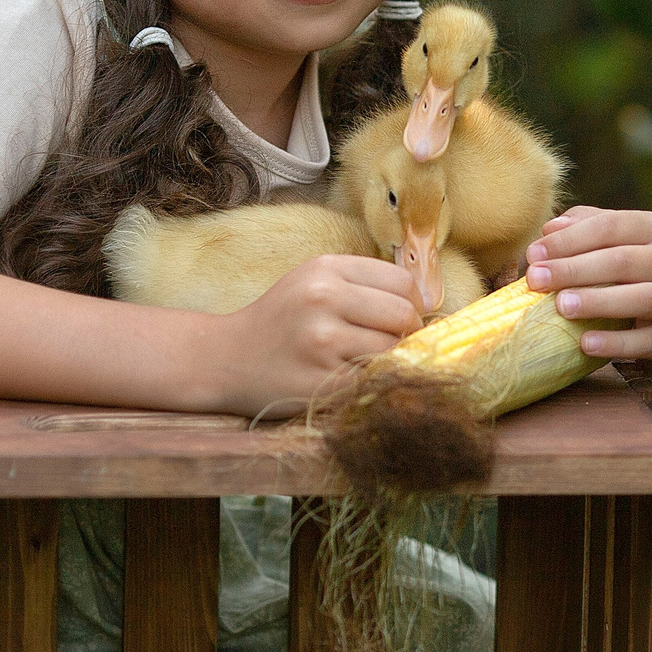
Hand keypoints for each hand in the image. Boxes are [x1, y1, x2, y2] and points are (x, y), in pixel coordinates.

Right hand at [215, 255, 421, 413]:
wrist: (226, 359)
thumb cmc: (280, 321)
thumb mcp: (313, 282)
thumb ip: (363, 284)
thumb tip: (425, 304)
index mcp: (325, 269)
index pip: (402, 282)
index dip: (413, 304)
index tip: (404, 318)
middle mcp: (323, 298)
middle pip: (403, 315)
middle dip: (406, 334)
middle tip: (390, 343)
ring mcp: (322, 341)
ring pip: (392, 350)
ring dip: (386, 360)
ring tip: (358, 360)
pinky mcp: (322, 381)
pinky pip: (372, 380)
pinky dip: (369, 382)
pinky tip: (346, 378)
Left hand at [524, 207, 651, 369]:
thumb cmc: (637, 271)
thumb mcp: (619, 242)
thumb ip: (586, 228)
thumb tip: (549, 228)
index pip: (609, 226)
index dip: (568, 240)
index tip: (533, 255)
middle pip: (622, 261)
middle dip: (574, 269)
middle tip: (536, 280)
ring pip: (642, 298)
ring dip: (599, 302)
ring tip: (562, 307)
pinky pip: (647, 341)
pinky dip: (616, 343)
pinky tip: (586, 343)